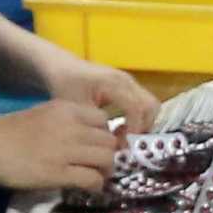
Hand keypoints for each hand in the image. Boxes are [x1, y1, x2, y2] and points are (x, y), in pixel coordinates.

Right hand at [0, 103, 121, 194]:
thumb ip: (65, 122)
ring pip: (106, 159)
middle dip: (108, 155)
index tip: (97, 145)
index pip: (103, 120)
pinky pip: (93, 179)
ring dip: (105, 171)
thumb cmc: (6, 132)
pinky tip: (88, 188)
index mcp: (66, 109)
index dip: (104, 135)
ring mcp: (67, 150)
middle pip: (109, 140)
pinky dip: (95, 185)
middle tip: (100, 165)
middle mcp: (71, 127)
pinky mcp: (59, 173)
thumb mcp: (42, 115)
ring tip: (95, 177)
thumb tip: (84, 138)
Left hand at [41, 55, 161, 132]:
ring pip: (150, 106)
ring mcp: (130, 82)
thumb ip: (96, 127)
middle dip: (143, 128)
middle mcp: (126, 81)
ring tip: (121, 135)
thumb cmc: (66, 85)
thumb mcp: (77, 109)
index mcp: (113, 83)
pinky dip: (137, 119)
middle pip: (151, 107)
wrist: (61, 67)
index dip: (134, 129)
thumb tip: (114, 144)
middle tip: (125, 142)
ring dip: (141, 124)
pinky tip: (119, 127)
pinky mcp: (129, 87)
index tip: (122, 145)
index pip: (137, 108)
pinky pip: (143, 104)